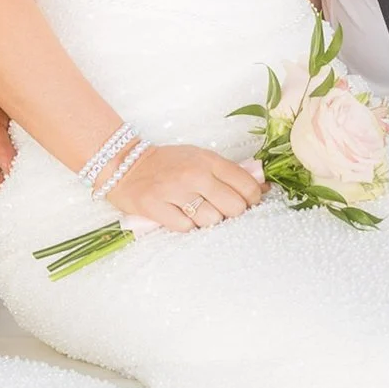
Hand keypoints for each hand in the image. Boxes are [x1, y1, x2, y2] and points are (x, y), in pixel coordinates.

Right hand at [105, 143, 266, 234]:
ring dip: (207, 221)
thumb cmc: (169, 165)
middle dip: (231, 214)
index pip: (247, 186)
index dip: (252, 200)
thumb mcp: (200, 159)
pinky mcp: (156, 207)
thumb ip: (229, 173)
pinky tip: (178, 215)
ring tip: (194, 211)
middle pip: (234, 208)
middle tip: (219, 210)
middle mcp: (194, 175)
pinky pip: (186, 228)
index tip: (245, 204)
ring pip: (211, 221)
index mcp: (208, 160)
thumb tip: (263, 189)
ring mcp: (175, 191)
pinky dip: (186, 226)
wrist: (125, 165)